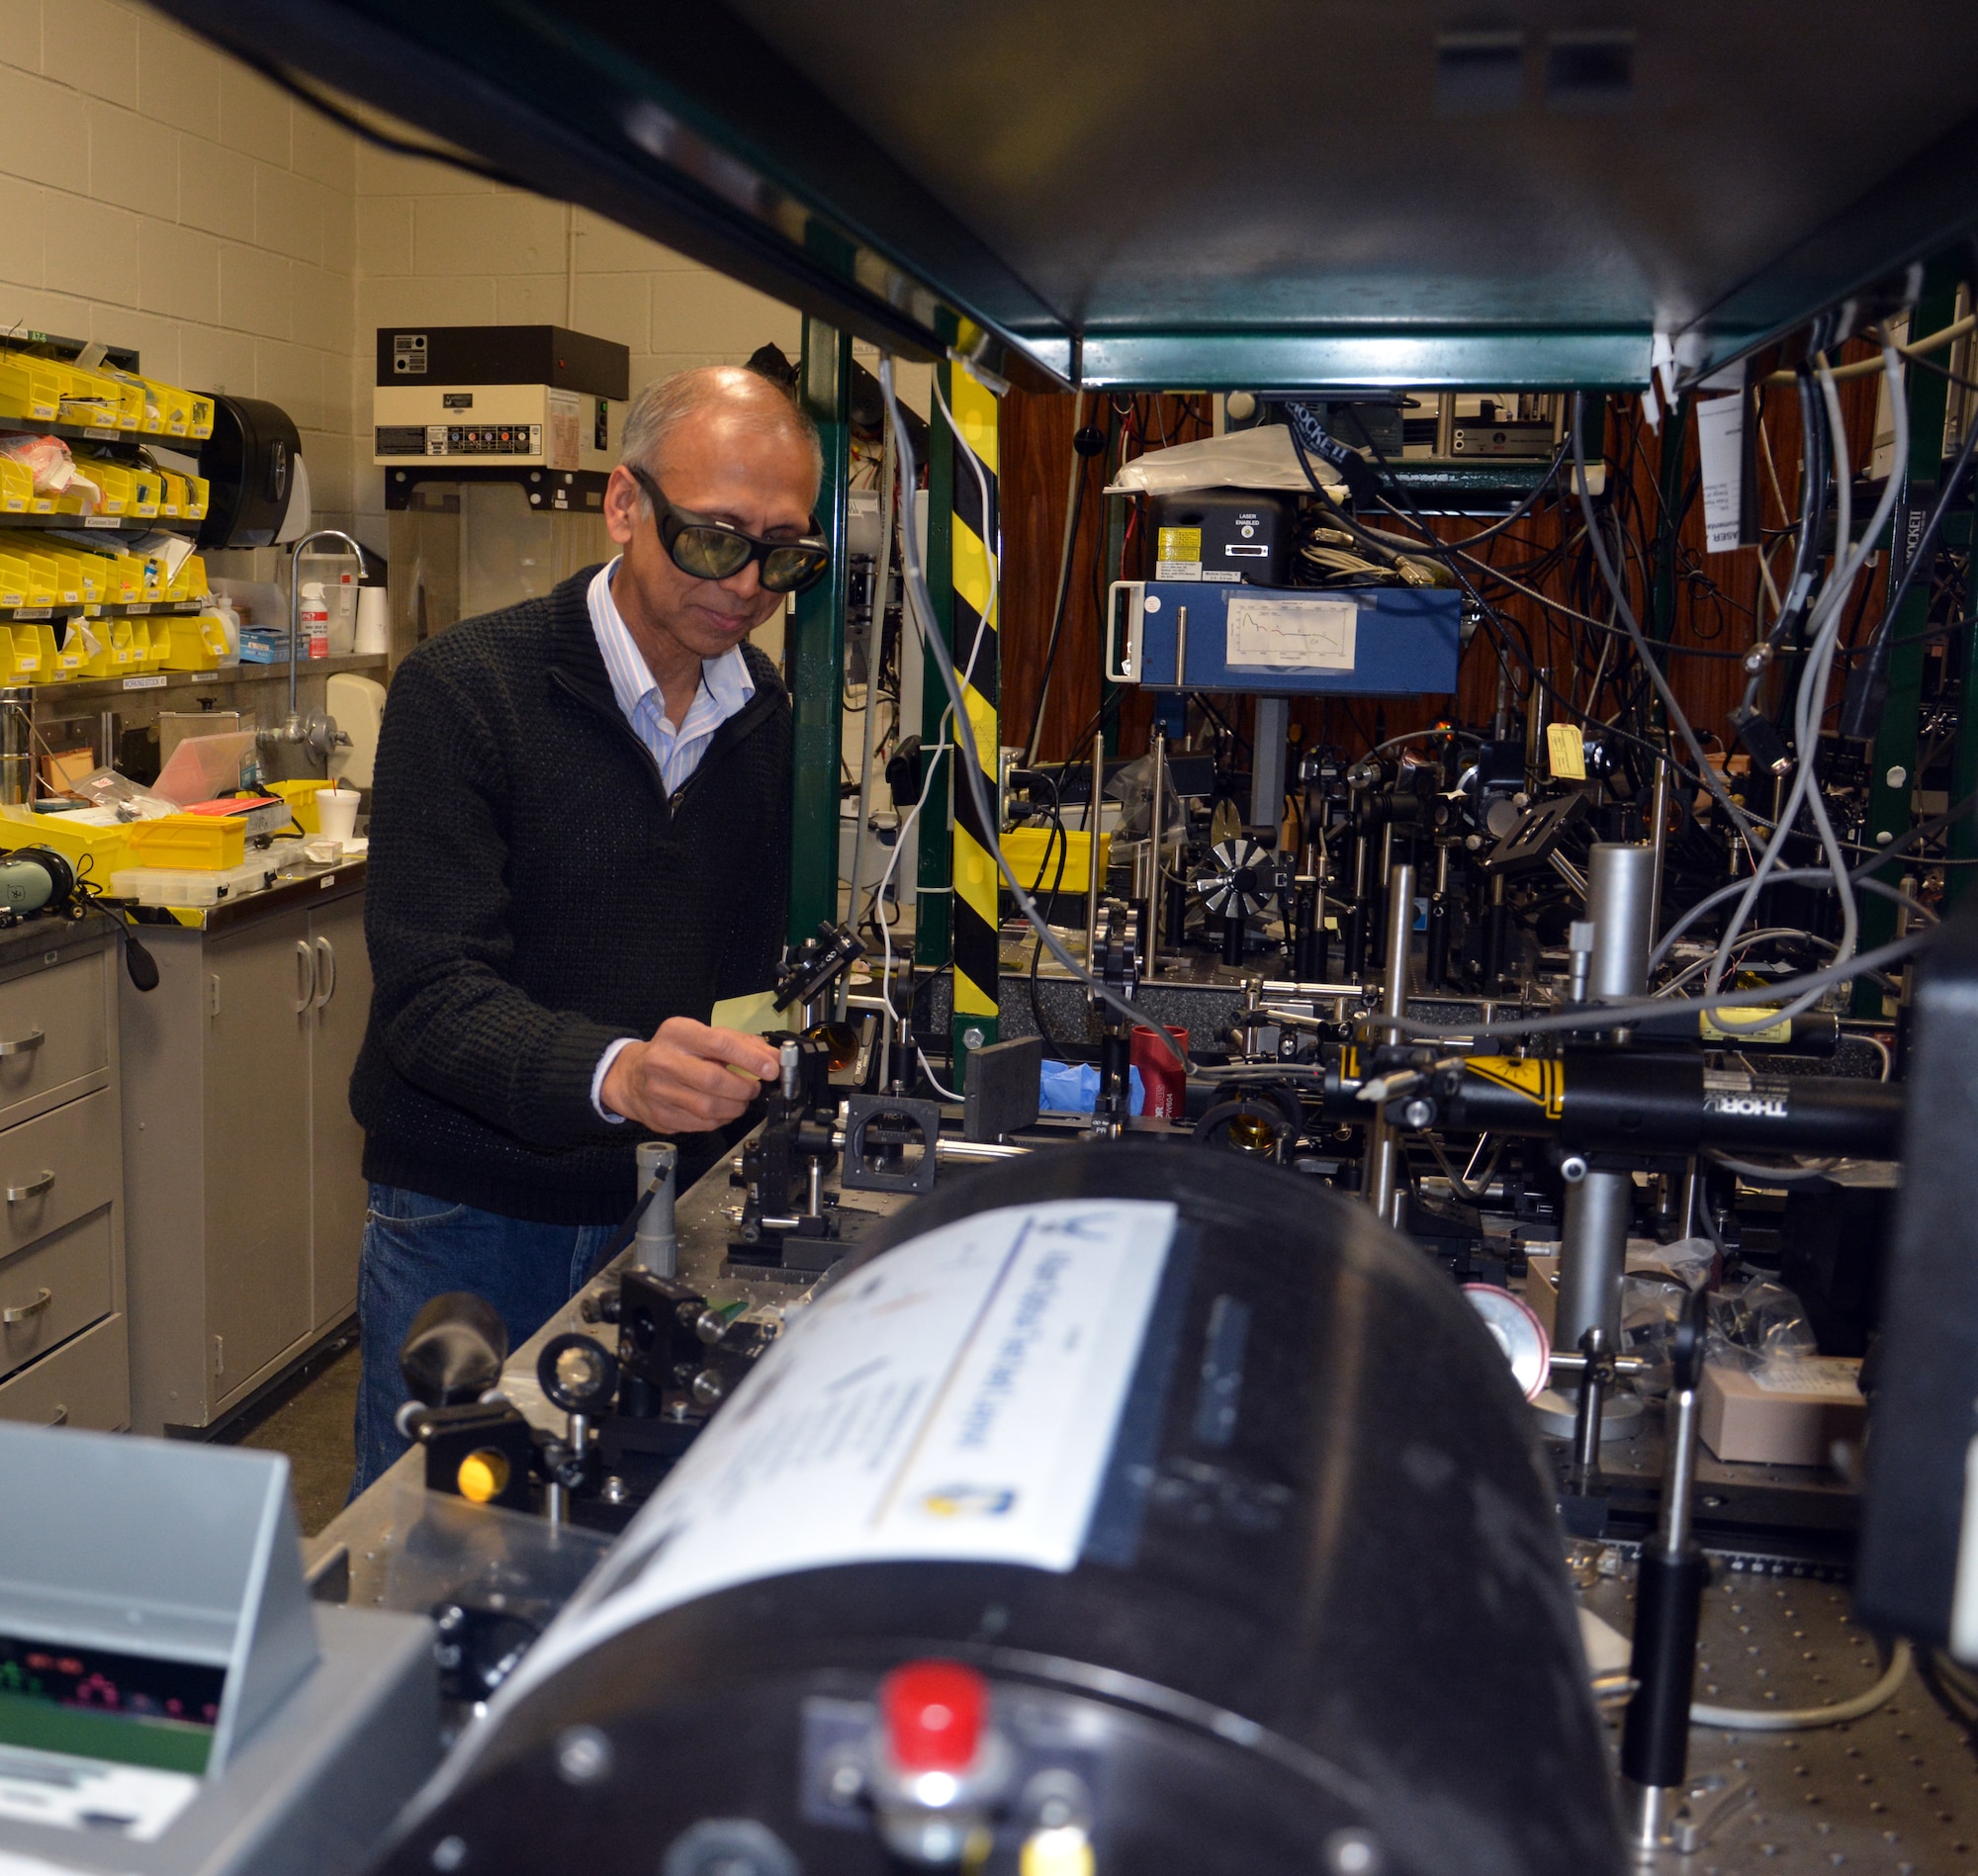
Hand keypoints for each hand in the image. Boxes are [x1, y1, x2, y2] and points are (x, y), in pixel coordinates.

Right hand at [601, 1017, 779, 1132]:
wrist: (630, 1076)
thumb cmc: (674, 1052)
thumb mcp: (703, 1036)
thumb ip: (741, 1043)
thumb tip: (774, 1057)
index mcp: (676, 1033)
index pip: (719, 1043)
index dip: (750, 1059)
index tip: (771, 1069)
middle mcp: (662, 1060)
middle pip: (714, 1080)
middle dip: (744, 1088)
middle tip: (754, 1088)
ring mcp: (658, 1091)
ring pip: (709, 1107)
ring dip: (735, 1107)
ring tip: (740, 1100)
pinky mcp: (660, 1116)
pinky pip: (701, 1125)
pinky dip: (720, 1120)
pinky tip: (722, 1111)